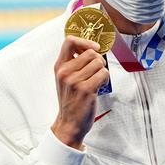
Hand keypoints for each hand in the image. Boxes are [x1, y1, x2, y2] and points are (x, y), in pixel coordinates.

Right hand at [51, 35, 109, 149]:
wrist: (69, 123)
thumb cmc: (70, 100)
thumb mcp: (65, 79)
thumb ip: (73, 63)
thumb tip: (91, 48)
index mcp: (59, 67)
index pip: (69, 41)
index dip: (85, 41)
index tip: (93, 48)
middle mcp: (65, 72)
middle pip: (90, 52)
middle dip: (98, 60)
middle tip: (96, 71)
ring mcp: (75, 81)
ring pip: (99, 63)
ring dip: (102, 71)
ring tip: (96, 81)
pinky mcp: (86, 90)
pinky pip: (103, 73)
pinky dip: (105, 79)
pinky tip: (99, 87)